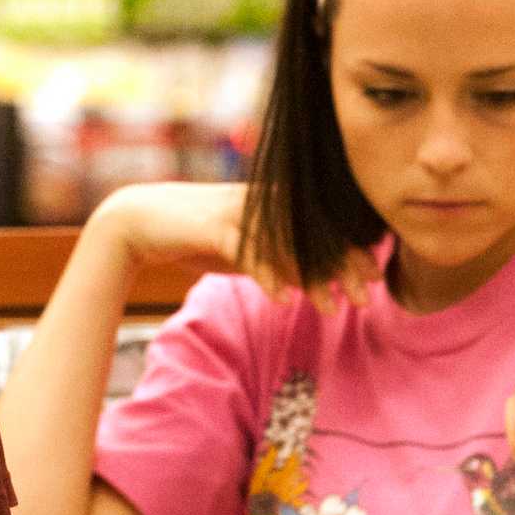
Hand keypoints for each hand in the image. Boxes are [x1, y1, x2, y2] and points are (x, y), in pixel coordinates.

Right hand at [89, 182, 380, 312]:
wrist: (139, 222)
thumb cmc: (194, 238)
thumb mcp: (242, 251)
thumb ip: (274, 260)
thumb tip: (307, 281)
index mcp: (273, 208)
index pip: (322, 229)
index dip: (351, 253)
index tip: (375, 279)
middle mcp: (263, 206)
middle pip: (315, 236)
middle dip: (344, 267)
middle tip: (367, 296)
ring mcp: (240, 213)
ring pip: (288, 247)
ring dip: (313, 280)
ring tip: (332, 308)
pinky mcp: (216, 226)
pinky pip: (250, 253)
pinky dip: (268, 277)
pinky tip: (283, 301)